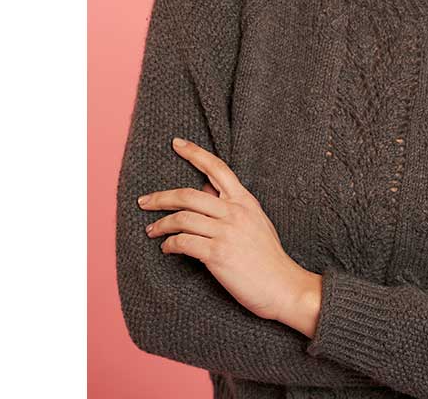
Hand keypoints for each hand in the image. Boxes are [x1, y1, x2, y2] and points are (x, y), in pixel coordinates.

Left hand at [138, 137, 303, 322]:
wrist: (282, 285)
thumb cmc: (268, 256)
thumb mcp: (255, 221)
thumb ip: (233, 205)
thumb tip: (207, 190)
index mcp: (245, 200)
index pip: (217, 168)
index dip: (195, 153)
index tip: (177, 143)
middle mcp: (235, 212)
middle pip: (189, 194)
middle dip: (161, 197)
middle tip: (144, 201)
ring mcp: (226, 232)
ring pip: (182, 218)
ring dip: (161, 224)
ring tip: (152, 230)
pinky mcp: (217, 254)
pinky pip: (183, 243)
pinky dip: (169, 244)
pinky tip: (166, 248)